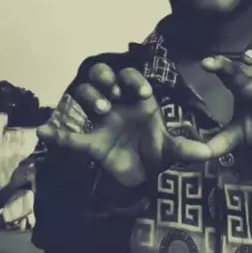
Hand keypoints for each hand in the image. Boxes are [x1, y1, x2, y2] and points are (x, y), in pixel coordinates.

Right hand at [37, 64, 212, 187]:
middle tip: (115, 92)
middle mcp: (117, 104)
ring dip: (90, 96)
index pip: (132, 78)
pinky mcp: (89, 142)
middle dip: (106, 78)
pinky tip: (42, 131)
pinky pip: (70, 136)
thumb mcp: (173, 151)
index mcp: (138, 101)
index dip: (135, 80)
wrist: (142, 176)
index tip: (144, 93)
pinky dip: (56, 134)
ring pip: (84, 95)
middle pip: (103, 76)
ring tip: (102, 108)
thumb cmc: (156, 153)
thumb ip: (187, 149)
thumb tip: (209, 153)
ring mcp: (100, 121)